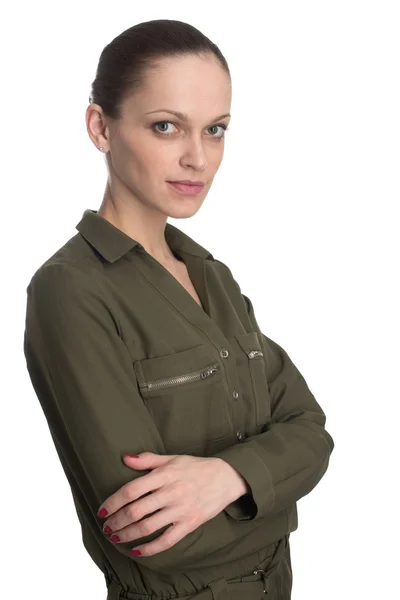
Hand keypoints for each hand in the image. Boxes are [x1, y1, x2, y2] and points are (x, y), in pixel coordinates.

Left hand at [97, 452, 248, 556]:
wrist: (225, 478)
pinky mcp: (190, 523)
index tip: (102, 510)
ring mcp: (181, 509)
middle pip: (137, 510)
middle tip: (106, 526)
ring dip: (128, 534)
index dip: (113, 501)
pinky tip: (137, 550)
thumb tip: (125, 458)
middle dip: (117, 521)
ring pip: (148, 527)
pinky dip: (150, 548)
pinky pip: (167, 540)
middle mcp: (171, 492)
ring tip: (116, 537)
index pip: (132, 490)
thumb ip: (148, 460)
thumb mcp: (172, 458)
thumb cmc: (196, 467)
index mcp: (165, 474)